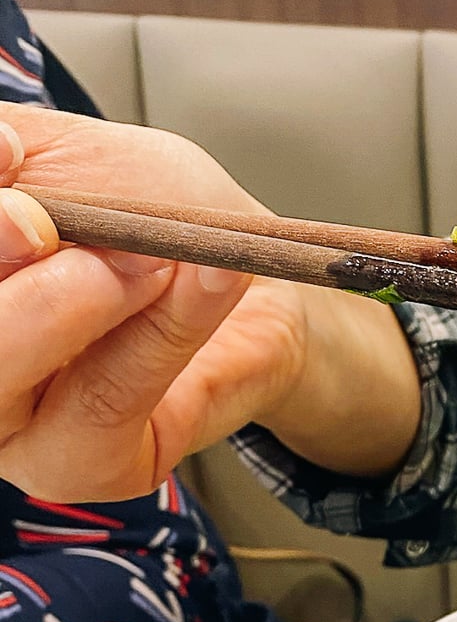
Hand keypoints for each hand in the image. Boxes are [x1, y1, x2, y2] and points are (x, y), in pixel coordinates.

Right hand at [0, 104, 420, 500]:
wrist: (266, 279)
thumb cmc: (162, 222)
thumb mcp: (72, 159)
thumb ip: (9, 154)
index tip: (7, 172)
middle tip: (42, 221)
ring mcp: (28, 435)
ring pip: (8, 373)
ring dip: (75, 298)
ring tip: (143, 255)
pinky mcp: (103, 467)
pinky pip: (111, 400)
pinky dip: (160, 329)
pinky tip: (202, 277)